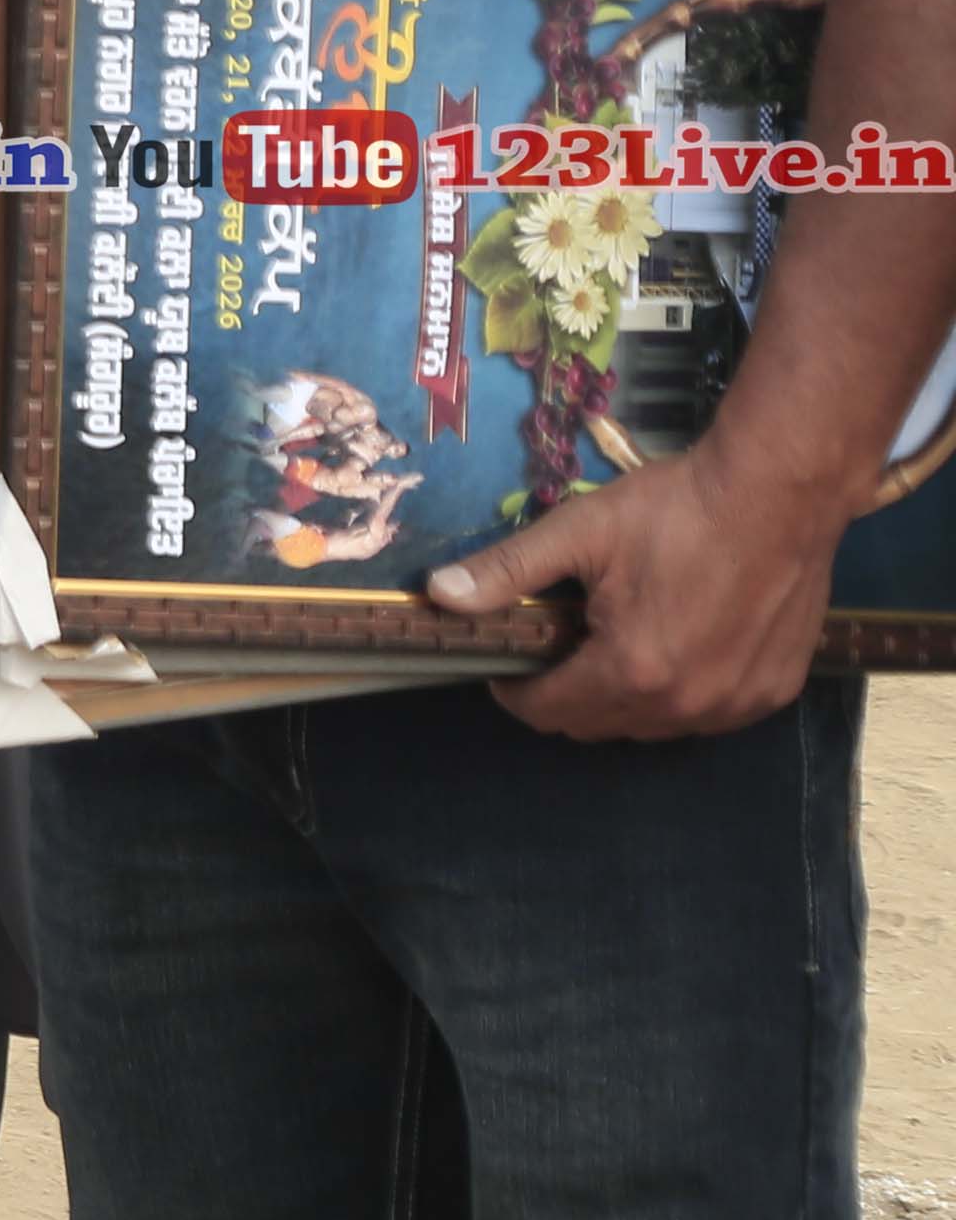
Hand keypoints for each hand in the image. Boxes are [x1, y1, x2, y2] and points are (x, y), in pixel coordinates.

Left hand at [424, 419, 852, 736]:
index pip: (548, 711)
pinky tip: (672, 649)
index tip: (507, 661)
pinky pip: (706, 715)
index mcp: (631, 671)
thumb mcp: (580, 532)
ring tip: (612, 643)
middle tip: (557, 645)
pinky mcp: (773, 692)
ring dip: (620, 699)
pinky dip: (677, 695)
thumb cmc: (677, 509)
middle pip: (597, 725)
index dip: (515, 689)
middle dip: (564, 694)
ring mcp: (736, 705)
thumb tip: (437, 594)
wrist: (781, 492)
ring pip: (652, 727)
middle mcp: (686, 705)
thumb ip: (507, 570)